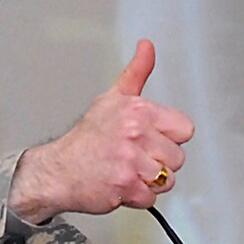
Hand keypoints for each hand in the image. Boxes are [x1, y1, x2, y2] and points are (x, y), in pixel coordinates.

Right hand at [10, 39, 194, 221]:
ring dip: (149, 181)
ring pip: (166, 179)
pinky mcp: (125, 186)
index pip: (184, 129)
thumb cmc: (87, 138)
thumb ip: (136, 72)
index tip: (149, 138)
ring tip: (128, 171)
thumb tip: (147, 47)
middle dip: (159, 161)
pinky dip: (138, 197)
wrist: (59, 170)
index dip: (168, 137)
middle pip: (178, 157)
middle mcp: (135, 133)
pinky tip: (122, 185)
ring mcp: (130, 161)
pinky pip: (151, 197)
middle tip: (135, 157)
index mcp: (138, 110)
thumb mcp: (112, 98)